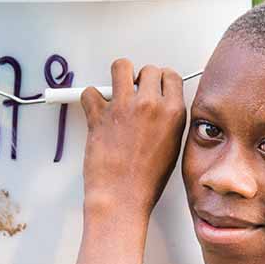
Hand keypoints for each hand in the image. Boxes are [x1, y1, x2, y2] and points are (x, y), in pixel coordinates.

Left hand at [79, 59, 186, 221]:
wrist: (122, 196)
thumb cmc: (146, 180)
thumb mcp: (172, 147)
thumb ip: (168, 121)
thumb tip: (160, 106)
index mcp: (173, 113)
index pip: (171, 76)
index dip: (161, 79)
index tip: (154, 85)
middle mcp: (150, 105)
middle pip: (148, 70)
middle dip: (141, 78)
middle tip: (135, 91)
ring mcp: (124, 107)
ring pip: (121, 67)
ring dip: (118, 75)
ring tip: (116, 89)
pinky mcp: (100, 114)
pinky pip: (91, 92)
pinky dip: (90, 98)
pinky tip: (95, 109)